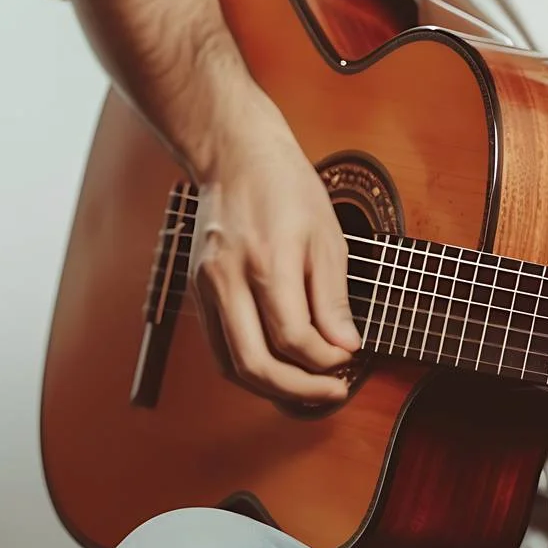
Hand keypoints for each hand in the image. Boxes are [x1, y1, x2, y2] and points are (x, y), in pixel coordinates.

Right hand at [186, 88, 359, 406]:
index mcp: (267, 261)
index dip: (325, 361)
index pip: (293, 337)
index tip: (350, 359)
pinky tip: (280, 368)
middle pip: (254, 363)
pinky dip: (249, 368)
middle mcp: (228, 279)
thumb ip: (332, 297)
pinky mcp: (197, 291)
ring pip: (232, 365)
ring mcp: (206, 287)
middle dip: (298, 390)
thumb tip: (345, 347)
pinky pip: (220, 348)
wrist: (234, 154)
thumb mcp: (327, 237)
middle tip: (333, 392)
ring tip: (309, 389)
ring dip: (272, 388)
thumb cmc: (287, 189)